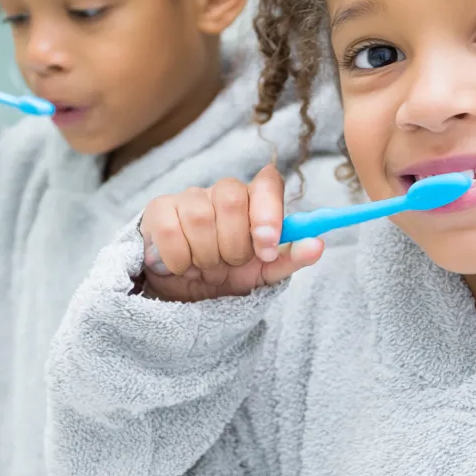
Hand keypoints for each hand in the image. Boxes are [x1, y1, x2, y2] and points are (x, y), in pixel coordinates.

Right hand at [139, 164, 323, 301]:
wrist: (182, 294)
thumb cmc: (228, 276)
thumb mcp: (262, 273)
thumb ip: (290, 259)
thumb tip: (317, 245)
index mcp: (254, 201)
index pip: (268, 181)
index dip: (268, 211)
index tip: (267, 247)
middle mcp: (222, 192)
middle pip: (232, 199)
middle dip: (233, 245)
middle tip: (229, 264)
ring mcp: (188, 197)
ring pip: (200, 217)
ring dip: (206, 256)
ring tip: (205, 267)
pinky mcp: (158, 210)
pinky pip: (170, 231)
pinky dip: (179, 260)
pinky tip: (181, 266)